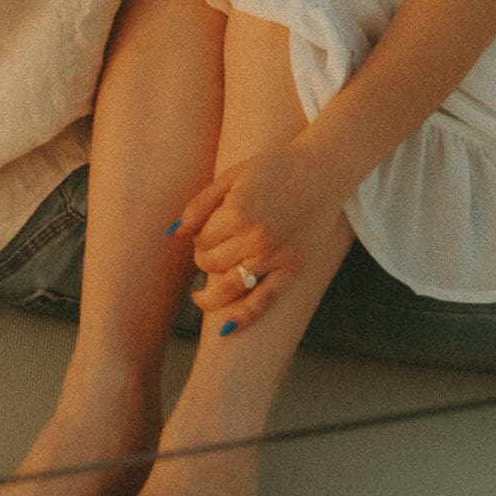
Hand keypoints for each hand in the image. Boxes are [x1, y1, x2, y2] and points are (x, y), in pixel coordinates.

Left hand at [173, 136, 341, 333]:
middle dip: (203, 259)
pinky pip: (265, 300)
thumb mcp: (233, 175)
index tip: (207, 230)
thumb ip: (200, 204)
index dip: (198, 237)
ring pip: (230, 286)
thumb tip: (173, 233)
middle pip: (212, 262)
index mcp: (238, 210)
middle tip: (210, 251)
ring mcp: (275, 255)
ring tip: (201, 294)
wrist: (323, 169)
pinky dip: (243, 318)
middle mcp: (255, 236)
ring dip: (211, 293)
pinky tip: (225, 329)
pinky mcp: (293, 267)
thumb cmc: (275, 167)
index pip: (201, 239)